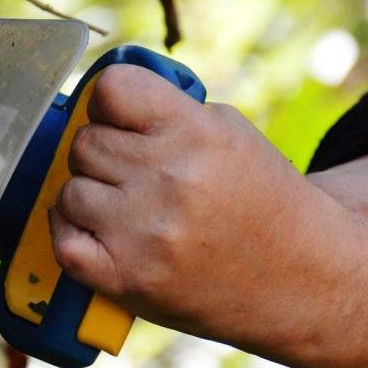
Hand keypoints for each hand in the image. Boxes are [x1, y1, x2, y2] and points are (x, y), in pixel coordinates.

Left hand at [48, 64, 367, 367]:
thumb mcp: (231, 133)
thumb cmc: (262, 200)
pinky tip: (99, 232)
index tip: (118, 118)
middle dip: (103, 153)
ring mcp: (145, 232)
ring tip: (127, 208)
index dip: (107, 102)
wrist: (304, 279)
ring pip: (69, 190)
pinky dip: (72, 235)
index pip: (110, 88)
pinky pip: (63, 241)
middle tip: (133, 173)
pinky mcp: (127, 279)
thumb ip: (168, 110)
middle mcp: (168, 179)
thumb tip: (98, 98)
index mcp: (195, 133)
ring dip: (89, 197)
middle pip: (84, 142)